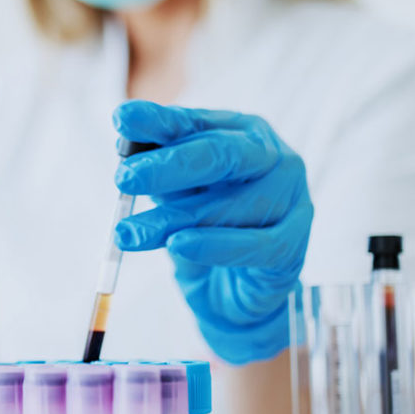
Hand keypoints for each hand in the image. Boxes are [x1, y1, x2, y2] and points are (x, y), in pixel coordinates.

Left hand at [111, 100, 312, 364]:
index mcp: (241, 133)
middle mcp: (272, 158)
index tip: (121, 119)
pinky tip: (179, 246)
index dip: (159, 121)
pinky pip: (255, 245)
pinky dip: (214, 246)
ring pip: (229, 205)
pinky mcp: (293, 245)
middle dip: (168, 166)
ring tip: (129, 233)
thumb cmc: (204, 232)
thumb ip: (158, 172)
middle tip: (124, 179)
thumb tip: (124, 146)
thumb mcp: (176, 196)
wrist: (234, 294)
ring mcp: (292, 199)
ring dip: (173, 219)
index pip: (195, 123)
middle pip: (221, 155)